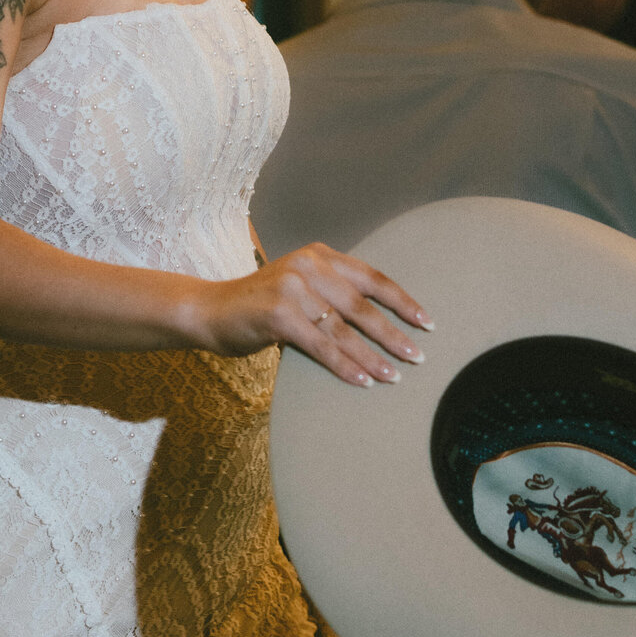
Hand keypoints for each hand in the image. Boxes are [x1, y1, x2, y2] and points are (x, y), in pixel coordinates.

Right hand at [196, 242, 432, 387]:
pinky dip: (345, 366)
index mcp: (319, 255)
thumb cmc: (259, 306)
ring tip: (394, 376)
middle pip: (362, 306)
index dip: (402, 301)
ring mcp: (292, 288)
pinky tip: (364, 381)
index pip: (371, 277)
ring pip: (344, 330)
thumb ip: (332, 294)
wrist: (209, 311)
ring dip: (372, 357)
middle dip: (393, 334)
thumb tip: (382, 324)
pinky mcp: (279, 315)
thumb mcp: (299, 288)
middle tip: (417, 357)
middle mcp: (308, 265)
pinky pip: (322, 346)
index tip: (426, 322)